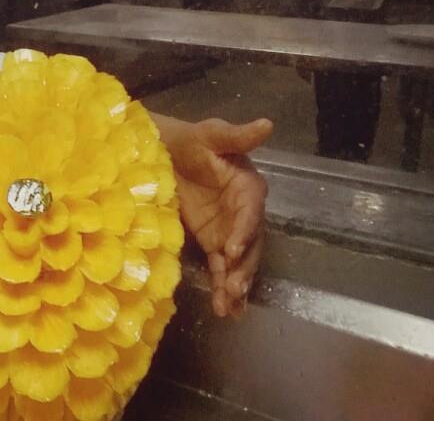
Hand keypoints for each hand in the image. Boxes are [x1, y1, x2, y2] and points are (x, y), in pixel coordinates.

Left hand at [152, 114, 272, 317]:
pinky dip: (223, 286)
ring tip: (229, 307)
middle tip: (233, 289)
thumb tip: (267, 124)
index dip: (243, 231)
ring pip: (238, 262)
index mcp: (248, 187)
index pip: (250, 212)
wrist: (167, 152)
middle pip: (250, 244)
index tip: (231, 249)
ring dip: (235, 284)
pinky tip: (225, 309)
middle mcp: (244, 213)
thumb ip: (236, 135)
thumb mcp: (210, 135)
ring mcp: (229, 230)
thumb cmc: (191, 140)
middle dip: (242, 268)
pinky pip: (221, 267)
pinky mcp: (213, 241)